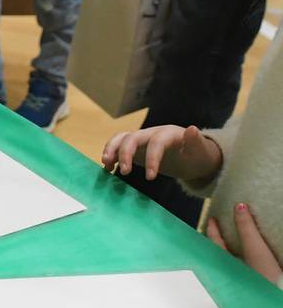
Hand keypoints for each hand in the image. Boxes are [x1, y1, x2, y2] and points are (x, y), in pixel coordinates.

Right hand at [101, 123, 222, 184]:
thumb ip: (196, 141)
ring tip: (106, 165)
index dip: (152, 158)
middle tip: (125, 172)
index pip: (156, 142)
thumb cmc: (198, 156)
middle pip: (133, 138)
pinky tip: (107, 169)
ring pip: (121, 139)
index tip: (150, 178)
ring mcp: (141, 139)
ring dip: (111, 150)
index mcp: (168, 133)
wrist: (192, 157)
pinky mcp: (134, 148)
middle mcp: (151, 133)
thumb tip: (192, 128)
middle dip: (125, 154)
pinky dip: (110, 155)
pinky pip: (118, 147)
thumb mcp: (201, 151)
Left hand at [207, 204, 282, 283]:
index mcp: (224, 265)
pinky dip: (242, 257)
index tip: (212, 218)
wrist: (278, 297)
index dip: (213, 229)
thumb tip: (239, 206)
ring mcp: (240, 279)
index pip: (214, 243)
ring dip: (231, 249)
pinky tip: (249, 256)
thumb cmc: (266, 275)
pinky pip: (242, 267)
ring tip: (234, 239)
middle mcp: (229, 273)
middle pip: (219, 253)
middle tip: (220, 228)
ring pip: (230, 261)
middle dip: (219, 241)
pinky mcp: (253, 283)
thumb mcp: (255, 248)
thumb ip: (246, 227)